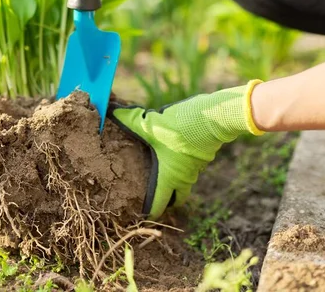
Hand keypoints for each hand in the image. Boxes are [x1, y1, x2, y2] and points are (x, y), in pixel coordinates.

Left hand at [108, 81, 264, 219]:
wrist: (214, 118)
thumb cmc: (180, 128)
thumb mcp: (149, 124)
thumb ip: (129, 120)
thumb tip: (110, 112)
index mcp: (168, 177)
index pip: (159, 206)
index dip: (149, 212)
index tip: (140, 213)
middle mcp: (183, 177)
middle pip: (176, 198)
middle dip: (166, 199)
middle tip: (153, 194)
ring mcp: (196, 167)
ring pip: (184, 180)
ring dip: (174, 179)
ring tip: (159, 168)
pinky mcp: (203, 155)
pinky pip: (190, 166)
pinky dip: (181, 163)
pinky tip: (172, 149)